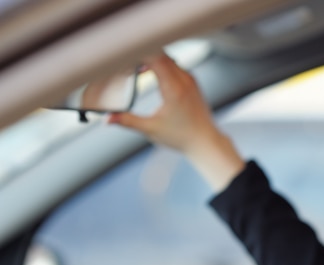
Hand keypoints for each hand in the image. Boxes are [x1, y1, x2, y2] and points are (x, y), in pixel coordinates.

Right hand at [108, 53, 243, 190]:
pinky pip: (175, 64)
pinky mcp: (192, 82)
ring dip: (151, 58)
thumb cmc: (182, 137)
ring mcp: (190, 79)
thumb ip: (128, 121)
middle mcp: (184, 80)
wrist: (205, 142)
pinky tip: (149, 71)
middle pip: (160, 53)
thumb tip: (107, 119)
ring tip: (135, 67)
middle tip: (123, 60)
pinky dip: (161, 64)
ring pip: (168, 57)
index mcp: (174, 88)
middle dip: (141, 54)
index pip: (154, 58)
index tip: (121, 55)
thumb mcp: (151, 129)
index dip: (136, 53)